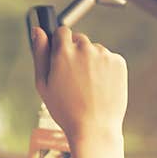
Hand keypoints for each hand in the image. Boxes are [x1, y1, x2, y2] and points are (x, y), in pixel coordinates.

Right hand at [30, 25, 127, 141]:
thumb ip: (40, 53)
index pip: (62, 31)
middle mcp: (85, 48)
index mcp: (63, 52)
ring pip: (94, 49)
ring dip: (90, 60)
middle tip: (73, 77)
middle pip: (79, 39)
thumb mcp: (43, 83)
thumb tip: (37, 30)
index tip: (60, 57)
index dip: (60, 43)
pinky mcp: (119, 62)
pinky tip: (99, 86)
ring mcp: (104, 55)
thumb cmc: (64, 108)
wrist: (94, 127)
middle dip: (75, 52)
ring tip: (87, 85)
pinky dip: (104, 68)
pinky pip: (108, 58)